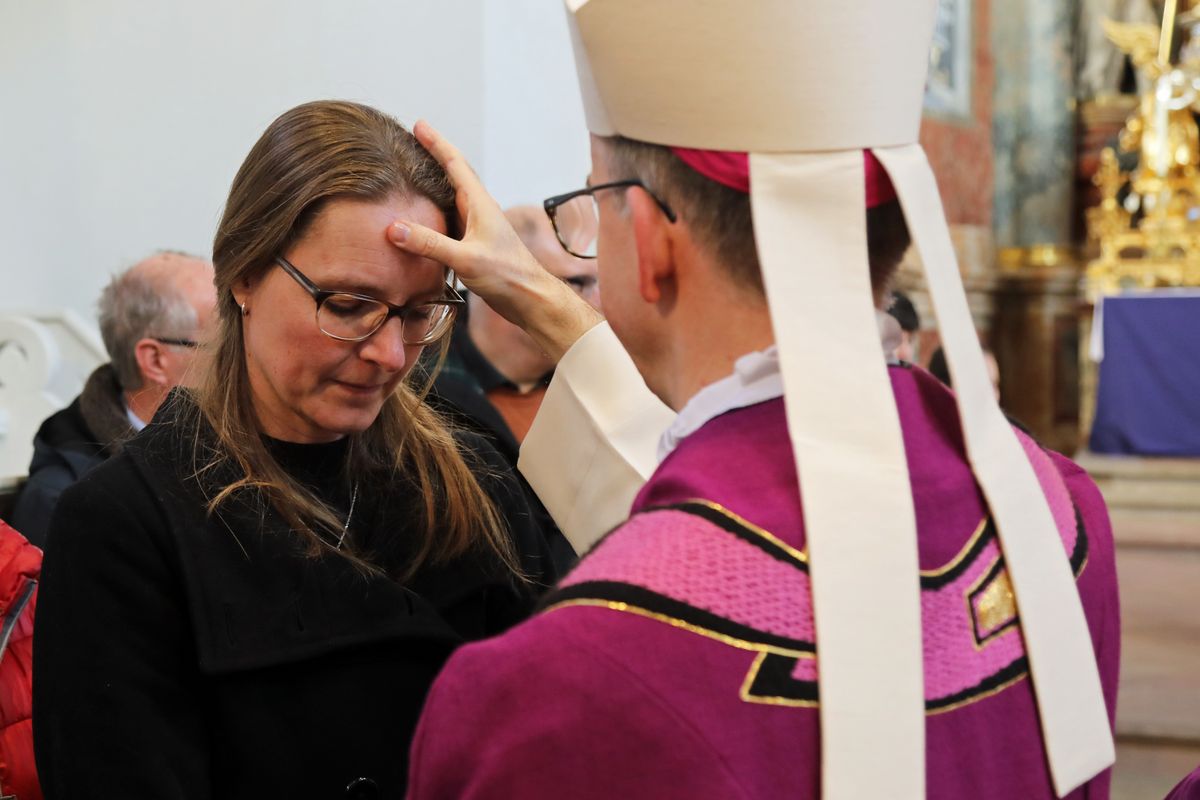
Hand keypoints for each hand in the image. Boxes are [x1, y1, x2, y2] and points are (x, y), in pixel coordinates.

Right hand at [388, 120, 602, 360]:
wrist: (530, 299)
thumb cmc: (507, 276)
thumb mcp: (466, 258)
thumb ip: (430, 244)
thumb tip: (394, 228)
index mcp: (479, 204)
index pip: (454, 164)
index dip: (436, 143)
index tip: (419, 125)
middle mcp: (479, 210)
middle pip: (452, 175)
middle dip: (432, 156)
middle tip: (410, 142)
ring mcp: (477, 227)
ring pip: (450, 197)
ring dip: (432, 184)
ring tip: (411, 175)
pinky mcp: (474, 244)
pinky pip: (449, 219)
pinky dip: (434, 211)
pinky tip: (422, 217)